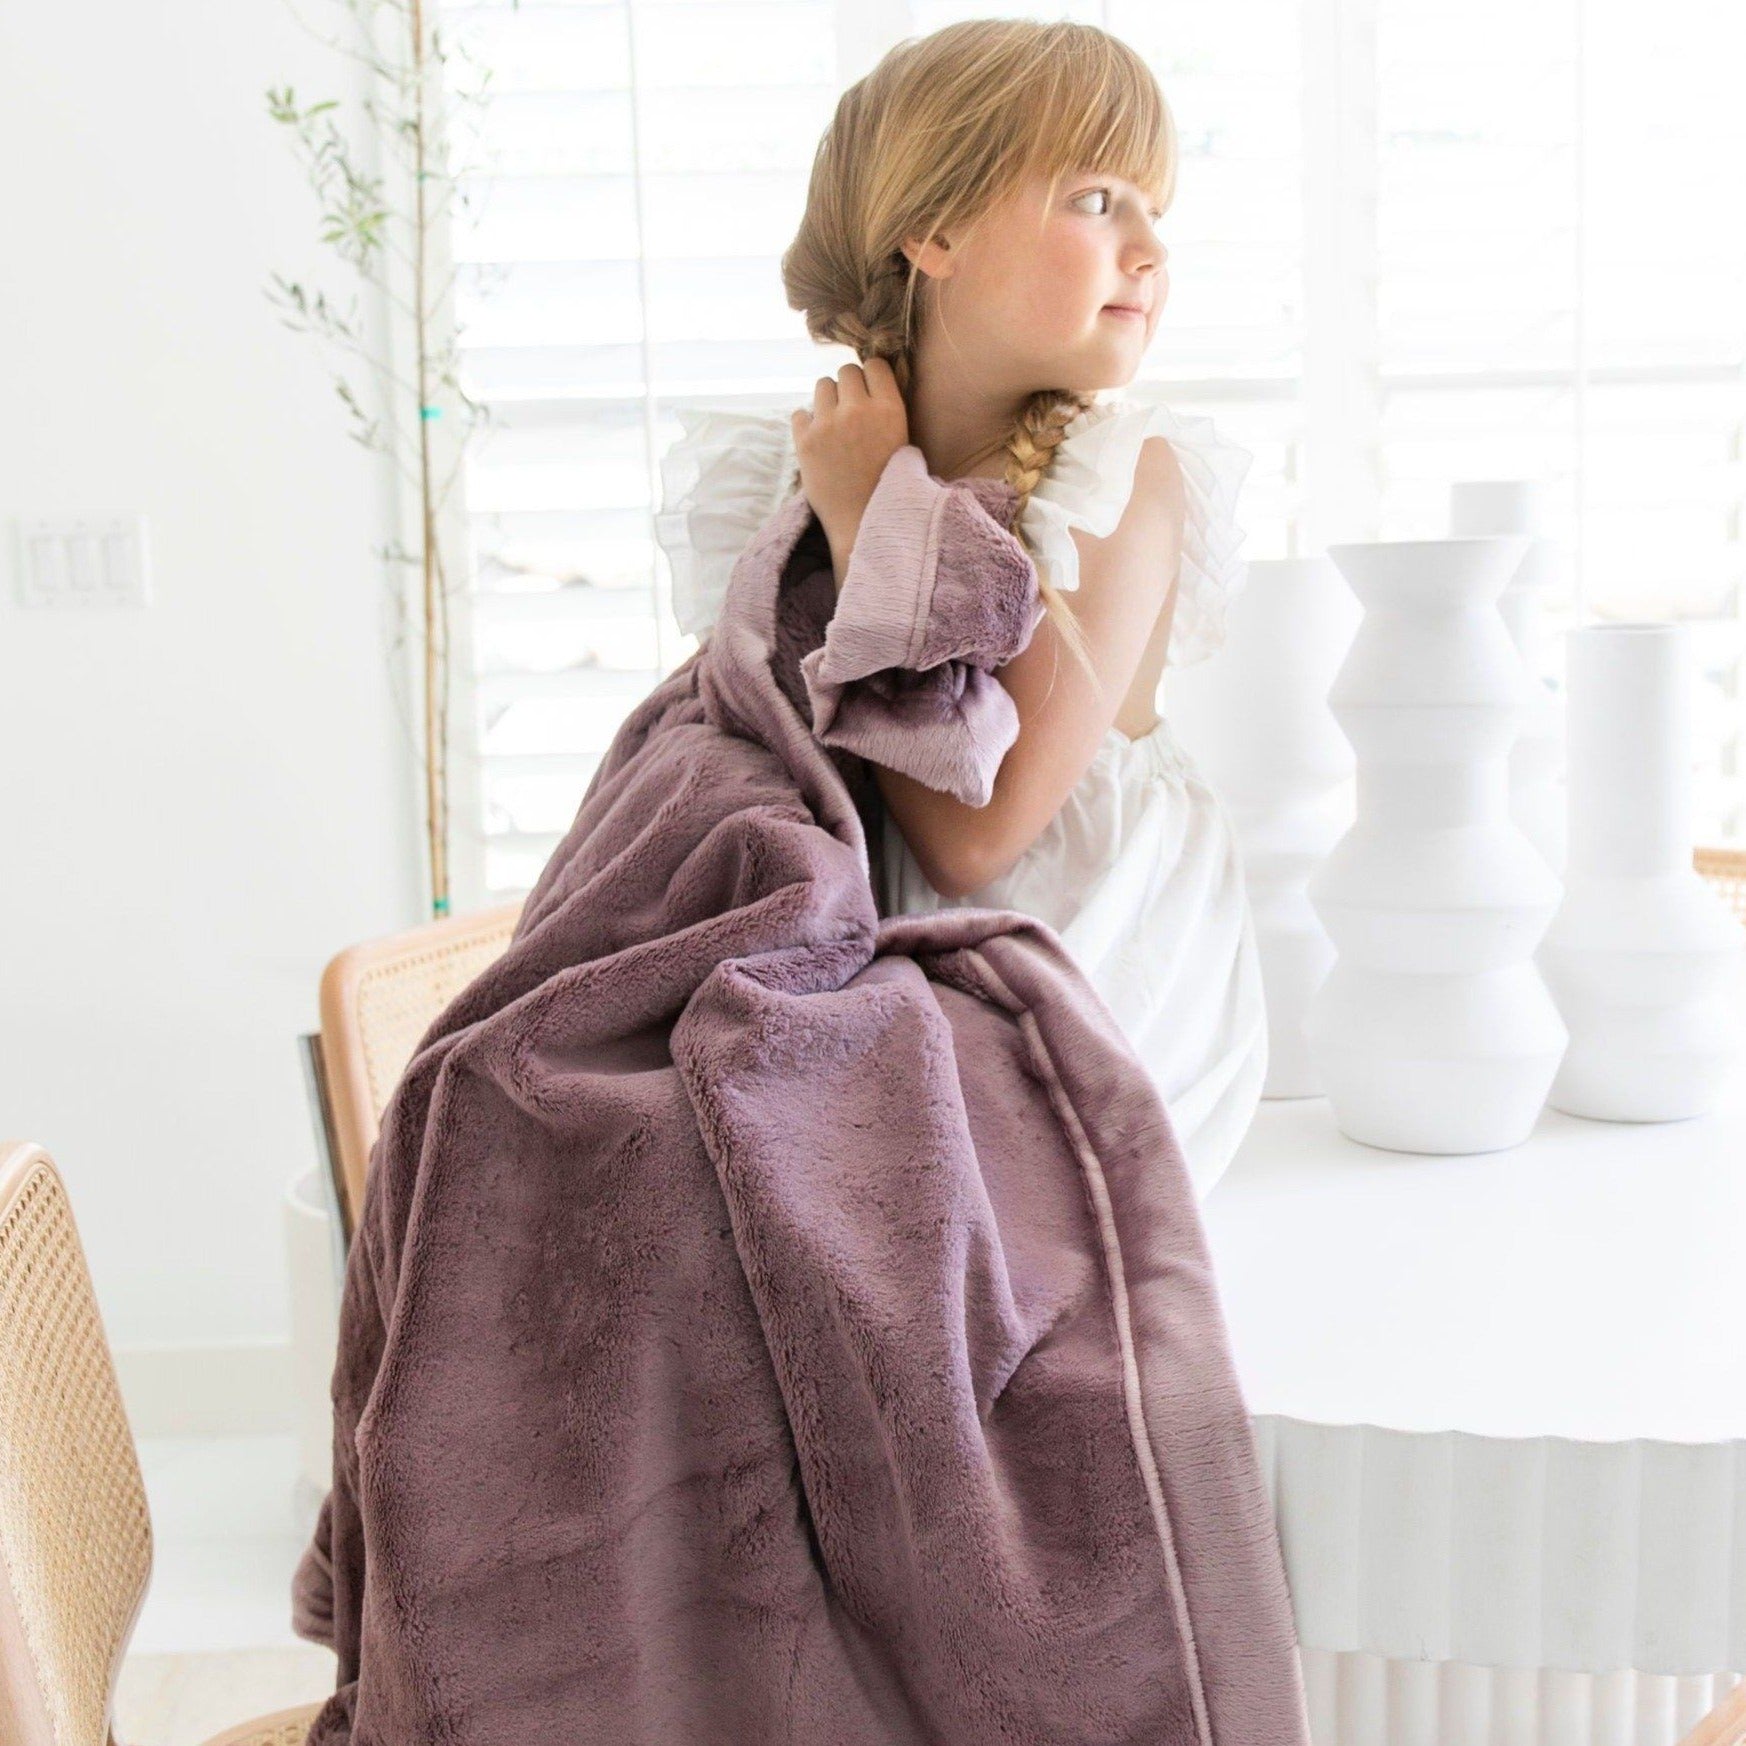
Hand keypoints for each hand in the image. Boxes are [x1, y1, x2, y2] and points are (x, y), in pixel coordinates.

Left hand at [790, 357, 909, 557]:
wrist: (863, 524)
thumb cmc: (889, 489)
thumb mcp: (903, 444)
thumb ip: (888, 412)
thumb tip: (873, 388)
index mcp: (888, 409)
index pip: (875, 365)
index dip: (872, 376)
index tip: (870, 390)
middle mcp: (857, 410)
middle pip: (846, 371)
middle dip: (849, 386)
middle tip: (851, 408)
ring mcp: (827, 424)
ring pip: (822, 385)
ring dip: (828, 399)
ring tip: (834, 422)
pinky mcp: (804, 440)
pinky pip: (800, 412)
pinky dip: (807, 422)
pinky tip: (817, 438)